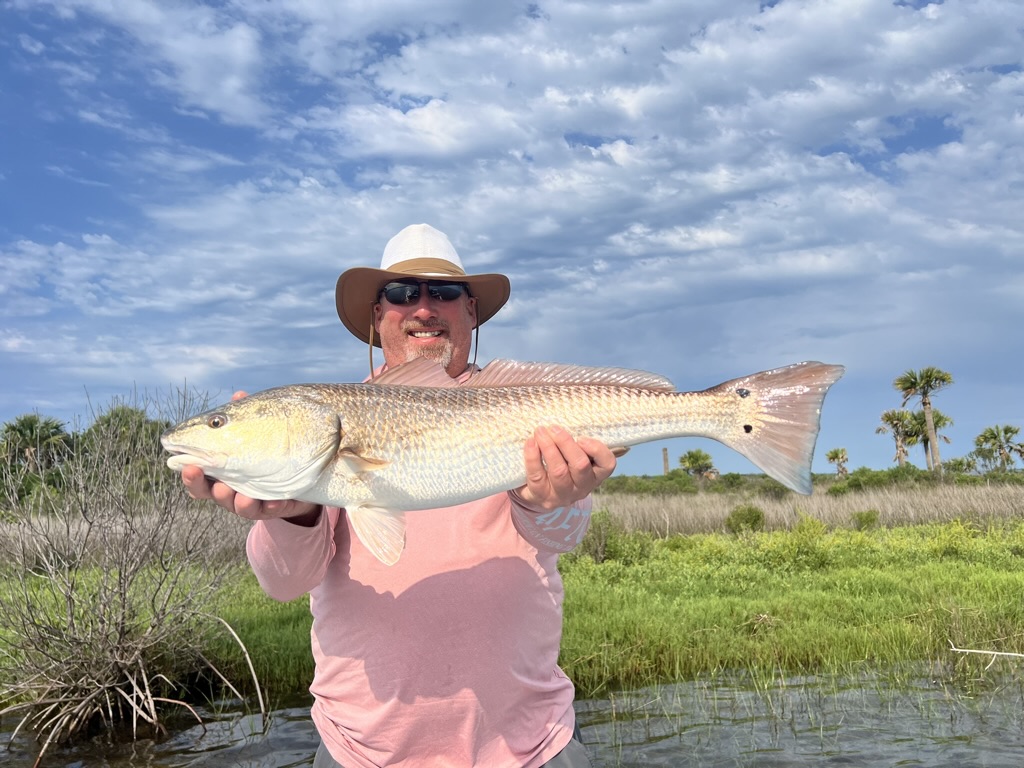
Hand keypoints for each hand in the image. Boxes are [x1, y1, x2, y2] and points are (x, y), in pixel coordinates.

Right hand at [178, 391, 320, 524]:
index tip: (186, 463)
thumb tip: (239, 394)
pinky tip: (274, 502)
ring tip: (234, 492)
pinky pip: (271, 510)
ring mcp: (253, 498)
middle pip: (209, 492)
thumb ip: (246, 416)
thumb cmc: (268, 447)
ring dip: (233, 499)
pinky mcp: (276, 506)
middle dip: (200, 485)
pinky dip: (270, 507)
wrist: (303, 472)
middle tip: (196, 473)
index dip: (190, 472)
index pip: (199, 474)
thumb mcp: (256, 431)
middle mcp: (233, 487)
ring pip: (237, 505)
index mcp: (222, 469)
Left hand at [515, 426, 616, 510]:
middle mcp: (582, 488)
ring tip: (540, 432)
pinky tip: (530, 443)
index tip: (581, 437)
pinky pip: (537, 476)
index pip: (607, 464)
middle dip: (566, 443)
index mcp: (594, 475)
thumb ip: (577, 442)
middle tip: (554, 428)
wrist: (536, 491)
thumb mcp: (573, 455)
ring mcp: (562, 495)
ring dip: (549, 447)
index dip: (597, 449)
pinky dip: (533, 456)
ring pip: (559, 471)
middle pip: (580, 465)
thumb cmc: (560, 465)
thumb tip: (572, 417)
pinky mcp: (542, 497)